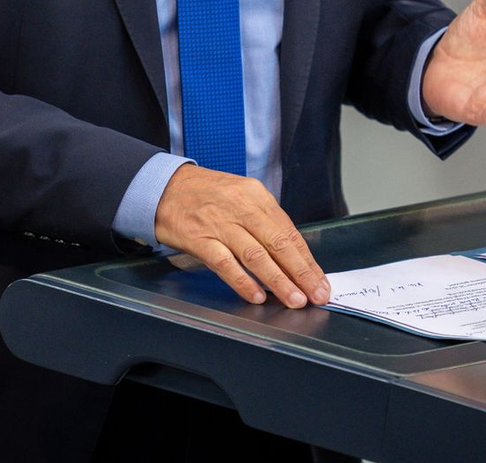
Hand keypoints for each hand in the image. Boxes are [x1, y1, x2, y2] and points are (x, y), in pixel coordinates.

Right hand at [154, 164, 329, 308]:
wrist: (165, 186)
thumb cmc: (206, 194)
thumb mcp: (240, 195)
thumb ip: (263, 220)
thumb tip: (290, 254)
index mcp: (256, 195)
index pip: (289, 231)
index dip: (307, 259)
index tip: (320, 280)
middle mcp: (242, 207)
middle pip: (279, 243)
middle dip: (301, 272)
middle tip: (316, 294)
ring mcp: (221, 223)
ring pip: (256, 255)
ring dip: (278, 280)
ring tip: (294, 299)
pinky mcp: (200, 238)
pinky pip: (225, 263)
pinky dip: (242, 281)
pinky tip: (256, 295)